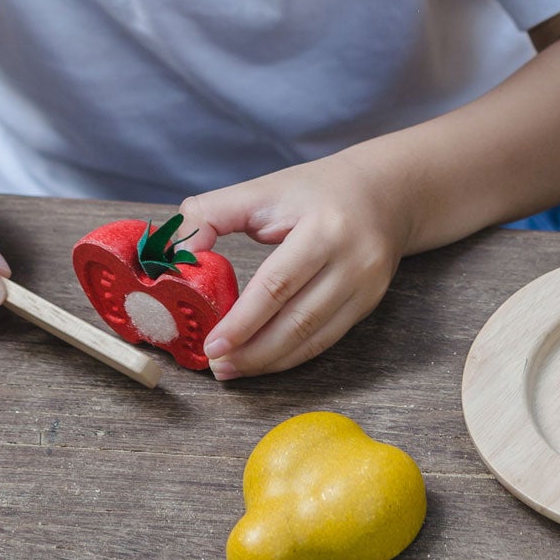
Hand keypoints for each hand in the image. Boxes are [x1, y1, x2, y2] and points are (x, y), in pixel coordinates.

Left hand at [179, 152, 411, 378]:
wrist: (383, 192)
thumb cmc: (314, 191)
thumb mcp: (263, 190)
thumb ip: (211, 214)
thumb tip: (177, 255)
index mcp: (325, 227)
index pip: (278, 284)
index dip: (243, 320)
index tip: (213, 344)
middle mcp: (353, 260)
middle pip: (298, 320)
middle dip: (253, 351)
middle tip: (216, 366)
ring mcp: (367, 286)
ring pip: (314, 339)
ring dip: (270, 361)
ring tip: (233, 369)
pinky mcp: (369, 304)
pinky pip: (326, 340)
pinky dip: (292, 355)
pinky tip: (264, 360)